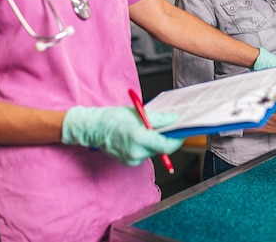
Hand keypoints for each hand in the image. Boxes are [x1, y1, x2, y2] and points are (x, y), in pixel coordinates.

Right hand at [61, 106, 183, 165]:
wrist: (94, 128)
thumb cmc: (113, 118)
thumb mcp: (139, 113)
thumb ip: (159, 119)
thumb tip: (174, 120)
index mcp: (138, 139)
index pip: (167, 145)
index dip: (177, 139)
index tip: (182, 132)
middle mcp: (136, 153)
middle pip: (162, 149)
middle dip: (168, 138)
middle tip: (170, 127)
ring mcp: (132, 160)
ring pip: (154, 151)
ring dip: (156, 141)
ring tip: (149, 129)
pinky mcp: (130, 162)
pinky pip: (146, 154)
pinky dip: (147, 146)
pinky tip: (140, 136)